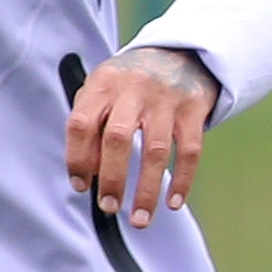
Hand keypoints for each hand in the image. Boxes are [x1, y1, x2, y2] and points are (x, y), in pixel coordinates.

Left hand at [65, 44, 218, 227]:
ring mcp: (165, 98)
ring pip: (154, 150)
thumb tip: (88, 173)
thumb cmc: (131, 82)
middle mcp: (133, 89)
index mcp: (103, 84)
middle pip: (117, 139)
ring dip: (146, 190)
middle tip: (109, 207)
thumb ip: (90, 123)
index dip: (77, 159)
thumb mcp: (103, 89)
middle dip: (111, 179)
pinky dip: (182, 180)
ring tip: (139, 219)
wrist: (180, 53)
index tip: (80, 185)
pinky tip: (173, 202)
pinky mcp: (193, 108)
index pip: (81, 124)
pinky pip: (188, 151)